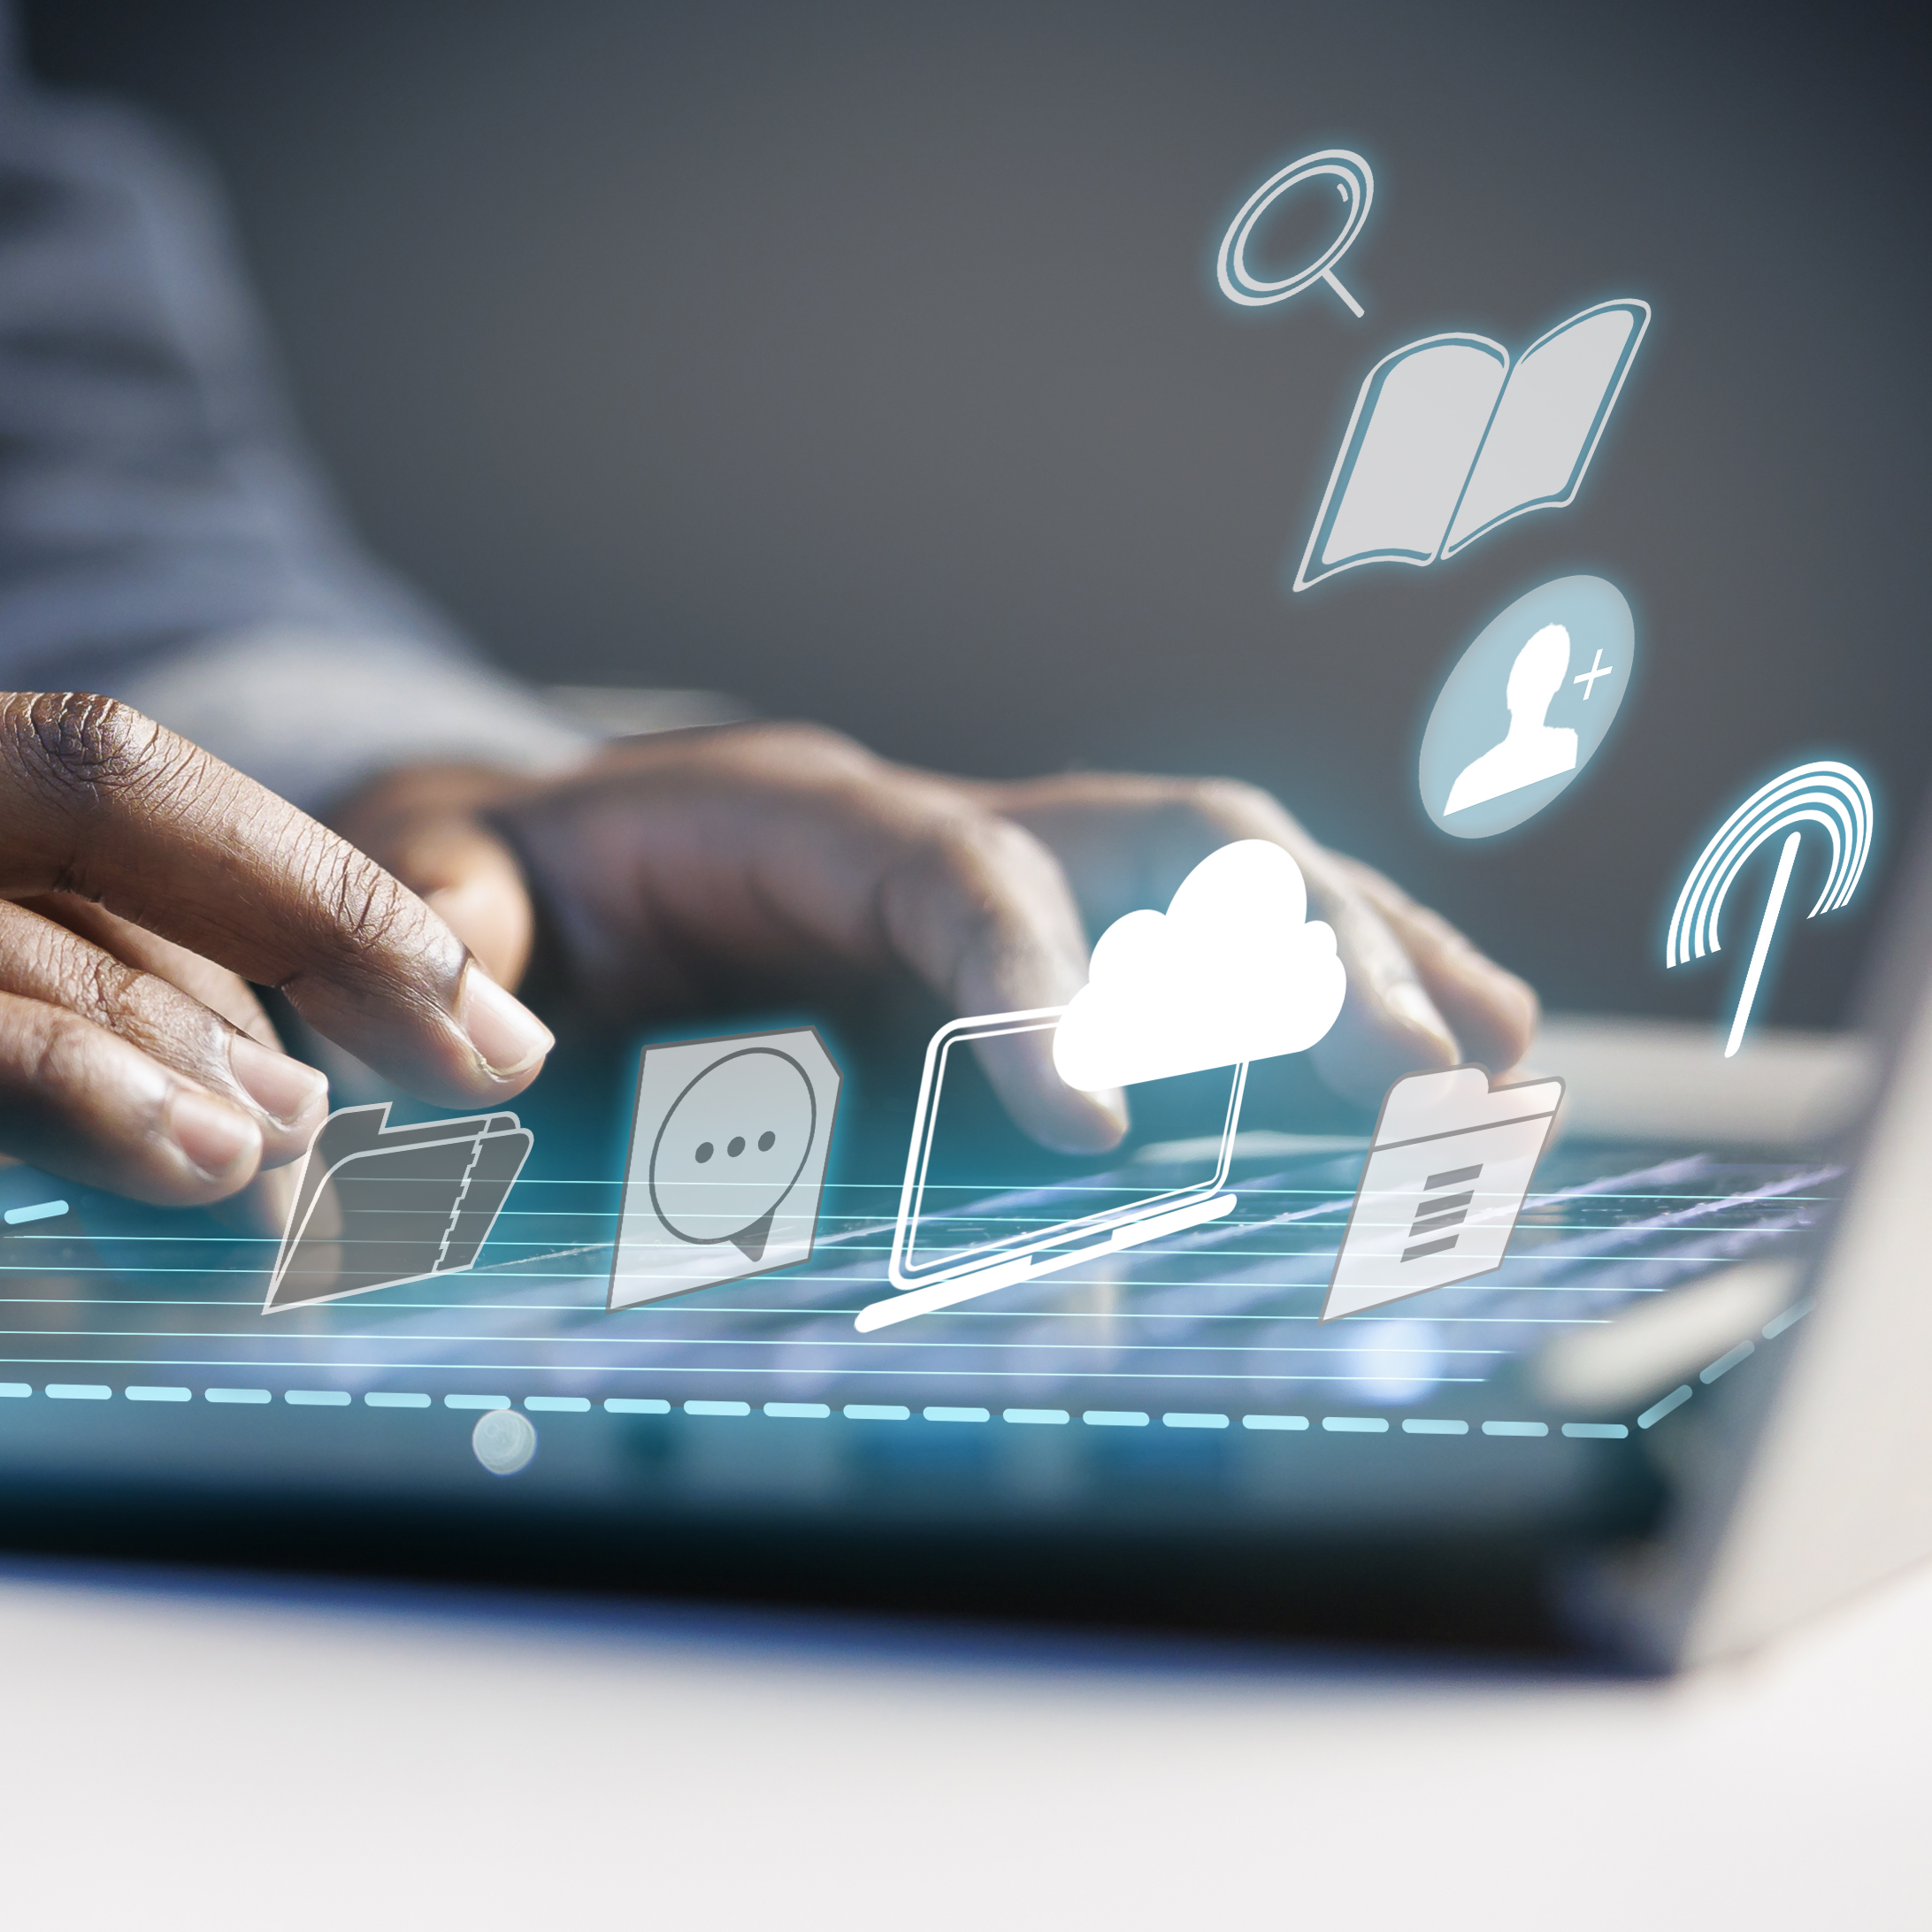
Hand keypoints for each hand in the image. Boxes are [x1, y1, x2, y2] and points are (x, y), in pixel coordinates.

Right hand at [0, 635, 553, 1375]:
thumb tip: (17, 1075)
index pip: (39, 766)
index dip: (268, 860)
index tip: (433, 988)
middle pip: (60, 769)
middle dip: (309, 890)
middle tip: (489, 1024)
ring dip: (190, 996)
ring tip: (359, 1115)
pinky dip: (18, 1063)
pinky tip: (164, 1139)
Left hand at [329, 725, 1537, 1153]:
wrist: (525, 847)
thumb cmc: (488, 876)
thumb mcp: (439, 882)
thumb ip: (448, 928)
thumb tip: (493, 1038)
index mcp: (790, 813)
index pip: (945, 874)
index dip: (1029, 981)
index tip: (1094, 1118)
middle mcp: (933, 830)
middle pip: (1150, 847)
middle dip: (1287, 954)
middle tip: (1408, 1088)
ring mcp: (1012, 886)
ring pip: (1226, 888)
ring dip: (1368, 967)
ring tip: (1492, 1078)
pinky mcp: (1050, 961)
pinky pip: (1221, 961)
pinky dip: (1349, 1002)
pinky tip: (1467, 1079)